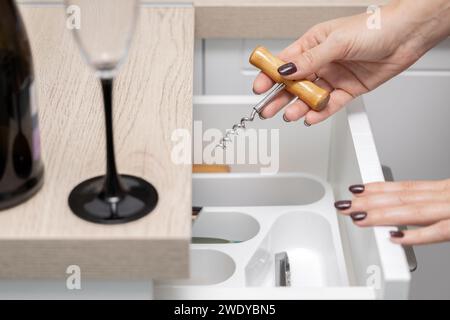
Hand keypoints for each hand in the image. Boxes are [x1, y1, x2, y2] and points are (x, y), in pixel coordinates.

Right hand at [253, 0, 449, 124]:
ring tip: (288, 115)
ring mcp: (334, 76)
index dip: (270, 74)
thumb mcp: (336, 41)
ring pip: (310, 96)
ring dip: (298, 106)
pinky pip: (330, 104)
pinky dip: (320, 112)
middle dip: (279, 96)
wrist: (407, 35)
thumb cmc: (374, 27)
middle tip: (266, 109)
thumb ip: (310, 59)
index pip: (285, 61)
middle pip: (294, 83)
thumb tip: (286, 70)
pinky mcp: (348, 89)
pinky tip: (310, 117)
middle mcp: (321, 61)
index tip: (258, 86)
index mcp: (313, 44)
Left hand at [334, 180, 449, 244]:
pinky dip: (415, 235)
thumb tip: (415, 211)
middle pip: (403, 198)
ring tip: (357, 216)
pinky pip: (438, 231)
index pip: (407, 188)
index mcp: (447, 190)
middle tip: (346, 204)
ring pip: (413, 212)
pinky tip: (394, 237)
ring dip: (381, 214)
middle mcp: (448, 196)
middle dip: (370, 201)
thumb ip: (437, 206)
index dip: (379, 189)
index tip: (358, 190)